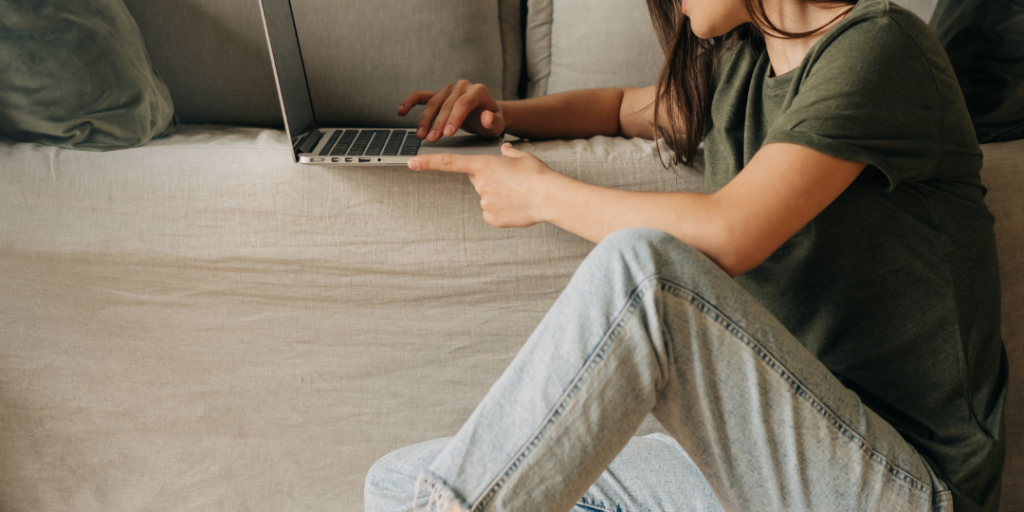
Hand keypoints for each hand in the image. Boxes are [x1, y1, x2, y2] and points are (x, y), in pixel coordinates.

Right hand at [398, 80, 505, 142]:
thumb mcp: (497, 124)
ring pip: (433, 103)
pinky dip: (410, 102)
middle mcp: (462, 86)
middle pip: (446, 105)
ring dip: (425, 120)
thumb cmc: (492, 121)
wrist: (488, 116)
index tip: (447, 134)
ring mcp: (449, 89)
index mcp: (478, 91)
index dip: (454, 118)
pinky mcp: (439, 95)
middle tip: (432, 140)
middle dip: (437, 123)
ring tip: (420, 136)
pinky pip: (422, 96)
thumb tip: (486, 116)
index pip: (463, 104)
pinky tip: (401, 111)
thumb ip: (494, 122)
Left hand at [408, 143, 555, 227]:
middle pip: (478, 181)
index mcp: (484, 165)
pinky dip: (503, 212)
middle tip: (512, 181)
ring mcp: (485, 202)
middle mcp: (480, 184)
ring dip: (500, 196)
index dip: (428, 163)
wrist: (550, 197)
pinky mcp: (493, 218)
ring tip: (519, 194)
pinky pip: (493, 214)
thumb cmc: (538, 175)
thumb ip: (509, 154)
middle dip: (491, 181)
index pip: (449, 163)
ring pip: (487, 198)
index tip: (411, 163)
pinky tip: (517, 208)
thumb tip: (504, 151)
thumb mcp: (523, 157)